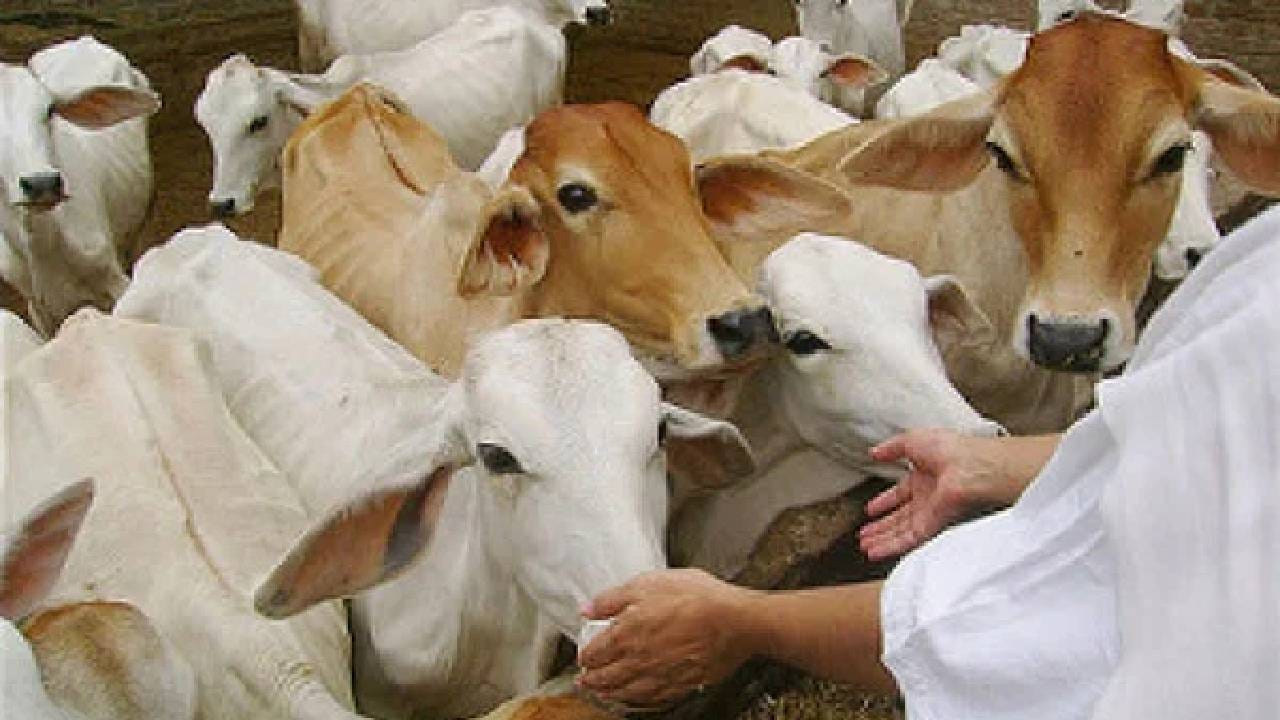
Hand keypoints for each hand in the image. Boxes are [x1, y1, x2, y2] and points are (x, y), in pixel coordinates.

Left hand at [576, 569, 758, 707]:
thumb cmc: (696, 597)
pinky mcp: (680, 685)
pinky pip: (651, 699)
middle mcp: (638, 660)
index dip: (586, 655)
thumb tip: (588, 609)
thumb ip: (613, 598)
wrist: (735, 621)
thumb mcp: (648, 583)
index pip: (595, 652)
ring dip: (610, 693)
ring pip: (626, 692)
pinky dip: (637, 702)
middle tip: (584, 680)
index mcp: (626, 634)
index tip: (583, 656)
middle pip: (607, 677)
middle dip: (592, 679)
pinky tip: (637, 699)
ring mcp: (659, 676)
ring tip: (603, 693)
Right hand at [859, 429, 1010, 560]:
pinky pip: (909, 540)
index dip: (885, 501)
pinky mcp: (932, 525)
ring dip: (882, 540)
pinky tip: (877, 552)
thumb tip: (875, 451)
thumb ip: (891, 447)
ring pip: (902, 531)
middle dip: (881, 526)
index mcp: (924, 477)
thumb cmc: (950, 449)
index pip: (900, 493)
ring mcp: (930, 513)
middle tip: (866, 534)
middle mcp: (928, 497)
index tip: (872, 509)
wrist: (969, 466)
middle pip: (900, 517)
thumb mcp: (912, 440)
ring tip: (866, 548)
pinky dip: (891, 547)